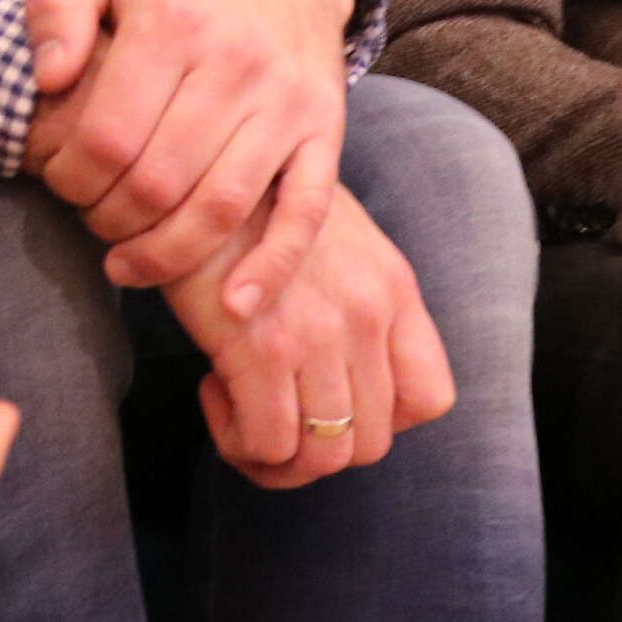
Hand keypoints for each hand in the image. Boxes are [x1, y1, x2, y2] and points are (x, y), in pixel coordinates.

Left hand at [25, 0, 356, 306]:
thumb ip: (57, 6)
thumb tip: (49, 79)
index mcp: (174, 20)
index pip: (109, 136)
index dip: (70, 178)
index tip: (59, 180)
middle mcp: (238, 61)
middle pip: (159, 182)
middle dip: (109, 219)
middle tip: (91, 219)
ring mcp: (288, 101)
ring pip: (222, 208)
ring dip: (166, 255)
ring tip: (129, 264)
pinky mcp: (324, 130)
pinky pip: (305, 212)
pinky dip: (272, 268)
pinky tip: (234, 307)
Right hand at [160, 182, 454, 489]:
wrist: (191, 162)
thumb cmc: (247, 200)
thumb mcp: (328, 236)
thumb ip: (351, 296)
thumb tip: (339, 372)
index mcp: (393, 287)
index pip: (431, 400)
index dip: (381, 419)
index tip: (328, 396)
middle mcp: (368, 313)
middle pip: (371, 443)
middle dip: (317, 447)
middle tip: (271, 409)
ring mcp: (320, 333)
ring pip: (322, 458)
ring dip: (276, 455)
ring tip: (238, 409)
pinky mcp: (262, 348)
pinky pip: (268, 444)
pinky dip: (240, 441)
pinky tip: (213, 389)